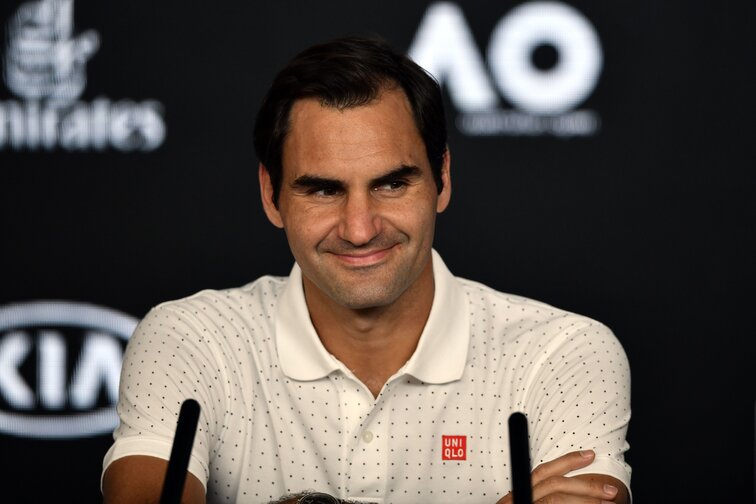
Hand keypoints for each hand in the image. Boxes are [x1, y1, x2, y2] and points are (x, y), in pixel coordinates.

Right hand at [496, 450, 624, 503]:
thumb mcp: (528, 500)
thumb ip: (545, 494)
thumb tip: (580, 491)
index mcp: (520, 491)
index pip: (544, 471)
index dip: (567, 460)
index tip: (590, 455)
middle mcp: (520, 498)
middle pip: (553, 486)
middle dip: (585, 486)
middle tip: (610, 490)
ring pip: (555, 501)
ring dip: (585, 501)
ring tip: (607, 503)